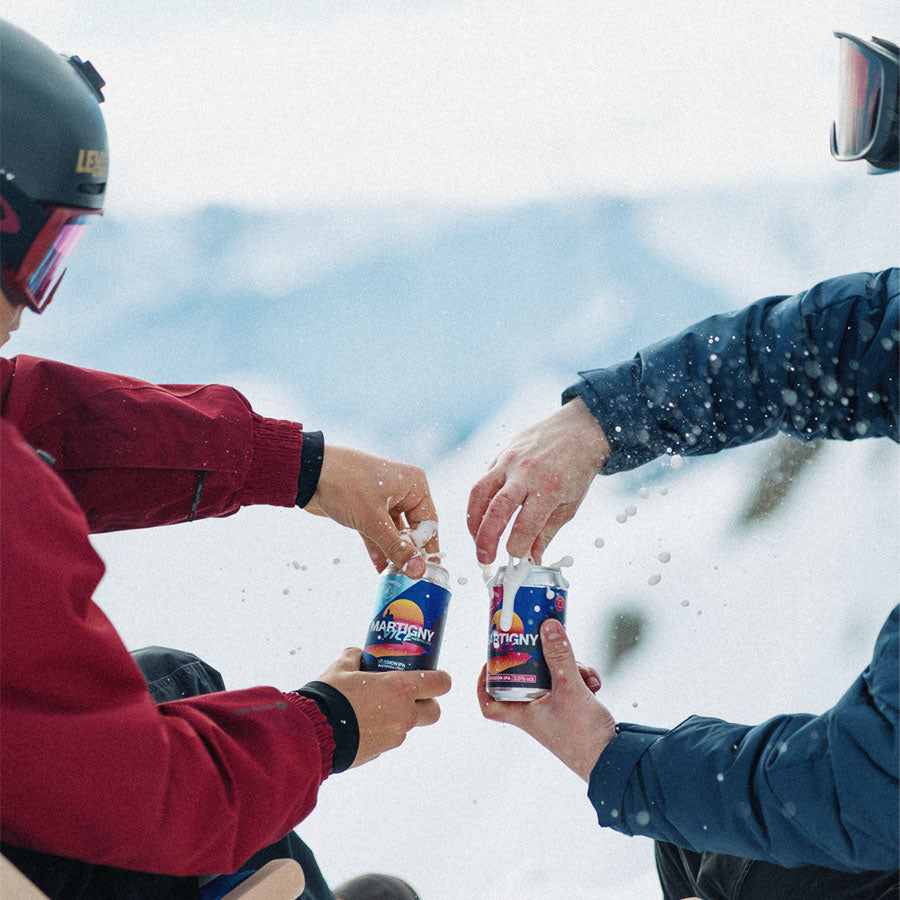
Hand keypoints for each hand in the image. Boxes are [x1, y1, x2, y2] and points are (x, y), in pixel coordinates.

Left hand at [304, 445, 437, 577]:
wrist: (308, 471)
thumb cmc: (345, 485)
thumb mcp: (373, 521)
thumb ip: (397, 548)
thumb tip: (418, 571)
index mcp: (413, 485)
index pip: (429, 522)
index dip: (426, 548)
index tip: (425, 571)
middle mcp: (402, 490)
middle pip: (413, 528)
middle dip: (408, 552)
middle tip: (409, 577)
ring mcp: (383, 498)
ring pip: (394, 531)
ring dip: (392, 553)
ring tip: (394, 578)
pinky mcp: (366, 507)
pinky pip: (378, 530)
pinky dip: (378, 547)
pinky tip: (380, 569)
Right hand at [317, 648, 451, 767]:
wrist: (312, 733)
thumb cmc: (330, 696)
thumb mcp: (342, 666)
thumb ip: (356, 656)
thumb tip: (359, 655)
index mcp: (400, 689)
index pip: (440, 684)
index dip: (440, 679)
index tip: (433, 676)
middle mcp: (403, 715)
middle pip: (434, 711)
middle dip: (427, 703)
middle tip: (410, 695)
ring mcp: (393, 737)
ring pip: (408, 725)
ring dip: (398, 716)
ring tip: (374, 706)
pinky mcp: (379, 752)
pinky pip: (388, 738)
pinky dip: (380, 730)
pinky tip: (360, 723)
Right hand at [467, 397, 609, 564]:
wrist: (578, 429)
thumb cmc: (576, 469)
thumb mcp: (569, 504)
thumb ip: (546, 532)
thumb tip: (532, 558)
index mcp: (550, 487)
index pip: (526, 524)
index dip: (517, 546)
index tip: (515, 557)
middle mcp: (526, 473)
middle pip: (498, 509)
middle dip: (486, 539)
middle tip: (484, 559)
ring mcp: (509, 461)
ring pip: (480, 493)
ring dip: (473, 521)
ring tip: (476, 540)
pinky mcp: (500, 455)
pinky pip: (482, 481)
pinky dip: (478, 503)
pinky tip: (481, 518)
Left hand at [477, 619, 615, 780]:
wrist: (613, 761)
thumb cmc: (583, 735)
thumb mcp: (569, 688)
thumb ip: (559, 656)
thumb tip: (548, 626)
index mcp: (524, 714)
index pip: (490, 704)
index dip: (484, 683)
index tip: (492, 661)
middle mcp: (536, 714)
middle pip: (527, 679)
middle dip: (541, 660)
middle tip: (549, 646)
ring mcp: (555, 713)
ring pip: (552, 680)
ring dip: (568, 668)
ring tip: (584, 669)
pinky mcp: (574, 712)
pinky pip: (571, 687)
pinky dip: (581, 678)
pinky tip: (594, 680)